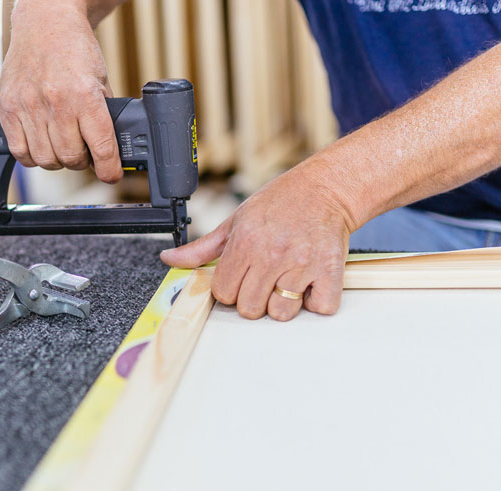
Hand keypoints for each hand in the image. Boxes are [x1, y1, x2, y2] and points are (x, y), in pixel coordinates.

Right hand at [0, 0, 121, 182]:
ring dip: (57, 160)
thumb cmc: (76, 50)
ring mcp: (28, 106)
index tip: (111, 174)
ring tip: (62, 145)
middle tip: (85, 151)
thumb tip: (111, 150)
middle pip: (70, 158)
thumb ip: (103, 115)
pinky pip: (19, 152)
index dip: (109, 169)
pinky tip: (41, 144)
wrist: (46, 23)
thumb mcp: (101, 81)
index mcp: (84, 95)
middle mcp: (56, 103)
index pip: (101, 147)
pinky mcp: (8, 108)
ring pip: (45, 159)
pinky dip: (32, 156)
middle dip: (82, 161)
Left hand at [160, 163, 354, 320]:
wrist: (325, 187)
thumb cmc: (280, 202)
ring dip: (285, 303)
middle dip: (255, 298)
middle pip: (250, 309)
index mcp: (245, 243)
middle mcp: (272, 255)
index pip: (224, 293)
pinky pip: (319, 308)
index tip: (242, 276)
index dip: (231, 288)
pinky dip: (316, 301)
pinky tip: (311, 282)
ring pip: (282, 313)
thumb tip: (170, 259)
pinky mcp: (330, 271)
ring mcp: (302, 264)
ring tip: (288, 279)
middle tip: (265, 278)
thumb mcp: (236, 220)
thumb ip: (203, 248)